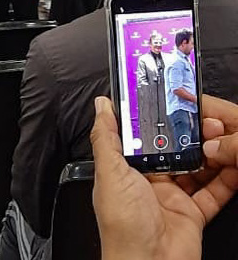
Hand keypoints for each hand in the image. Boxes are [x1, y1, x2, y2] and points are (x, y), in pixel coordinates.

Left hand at [90, 96, 237, 259]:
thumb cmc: (122, 226)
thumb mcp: (109, 174)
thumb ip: (106, 138)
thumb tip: (101, 106)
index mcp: (126, 169)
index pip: (142, 136)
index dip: (156, 119)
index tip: (170, 99)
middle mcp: (149, 180)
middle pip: (172, 148)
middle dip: (188, 133)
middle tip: (202, 116)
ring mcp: (173, 195)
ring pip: (195, 166)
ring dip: (208, 151)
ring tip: (219, 134)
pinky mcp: (193, 212)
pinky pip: (213, 191)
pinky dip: (225, 178)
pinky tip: (232, 163)